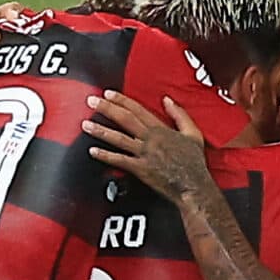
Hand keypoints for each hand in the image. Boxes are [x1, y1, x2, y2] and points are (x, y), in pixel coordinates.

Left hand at [81, 91, 212, 201]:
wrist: (194, 185)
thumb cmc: (194, 162)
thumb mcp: (193, 132)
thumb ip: (180, 114)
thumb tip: (167, 100)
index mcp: (161, 129)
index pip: (137, 109)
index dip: (121, 100)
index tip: (108, 93)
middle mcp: (150, 138)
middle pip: (124, 119)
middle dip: (106, 108)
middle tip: (90, 101)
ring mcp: (144, 154)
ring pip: (119, 138)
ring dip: (100, 130)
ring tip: (85, 124)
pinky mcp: (141, 169)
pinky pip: (120, 160)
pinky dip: (106, 156)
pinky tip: (93, 151)